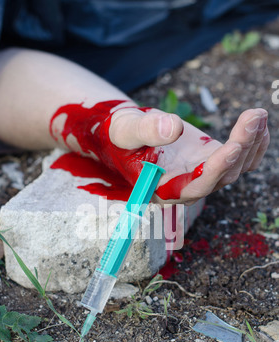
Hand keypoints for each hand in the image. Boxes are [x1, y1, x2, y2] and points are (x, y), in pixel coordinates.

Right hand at [109, 107, 268, 204]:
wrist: (128, 135)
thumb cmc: (122, 137)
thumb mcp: (127, 131)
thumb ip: (146, 130)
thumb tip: (174, 128)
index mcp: (165, 189)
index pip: (196, 186)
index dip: (216, 170)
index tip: (233, 147)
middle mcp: (188, 187)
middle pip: (223, 176)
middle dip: (241, 147)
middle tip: (253, 118)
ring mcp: (203, 175)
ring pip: (236, 167)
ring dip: (251, 141)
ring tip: (257, 113)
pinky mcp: (213, 162)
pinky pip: (240, 159)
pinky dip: (253, 143)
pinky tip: (258, 123)